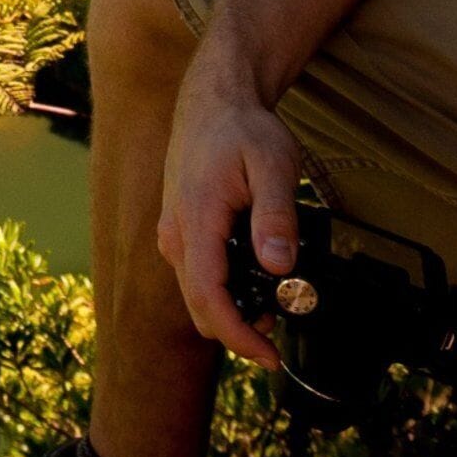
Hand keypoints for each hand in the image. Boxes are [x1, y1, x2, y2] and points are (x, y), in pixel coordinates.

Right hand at [156, 49, 305, 366]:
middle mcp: (176, 235)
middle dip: (239, 329)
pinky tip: (255, 275)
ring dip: (232, 310)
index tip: (271, 355)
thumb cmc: (243, 130)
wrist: (213, 101)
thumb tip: (279, 266)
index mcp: (196, 221)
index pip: (209, 298)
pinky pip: (197, 276)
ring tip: (276, 298)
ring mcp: (173, 235)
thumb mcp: (273, 165)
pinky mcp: (179, 232)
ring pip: (197, 294)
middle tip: (282, 327)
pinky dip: (224, 290)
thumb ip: (276, 216)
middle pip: (200, 307)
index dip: (240, 336)